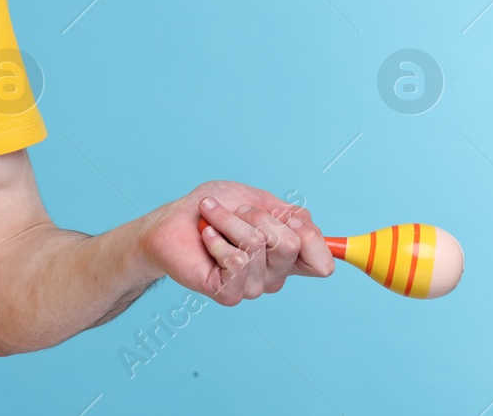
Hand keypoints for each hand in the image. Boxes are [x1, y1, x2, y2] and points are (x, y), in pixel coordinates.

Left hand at [139, 181, 333, 306]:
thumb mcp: (255, 199)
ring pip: (256, 244)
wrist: (171, 222)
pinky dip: (217, 238)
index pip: (322, 262)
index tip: (289, 219)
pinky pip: (236, 260)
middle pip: (291, 243)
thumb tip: (311, 227)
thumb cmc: (211, 209)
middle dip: (256, 215)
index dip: (310, 237)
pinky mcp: (230, 293)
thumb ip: (288, 215)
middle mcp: (274, 276)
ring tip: (212, 222)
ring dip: (228, 221)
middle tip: (234, 213)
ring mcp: (253, 287)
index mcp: (287, 256)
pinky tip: (206, 238)